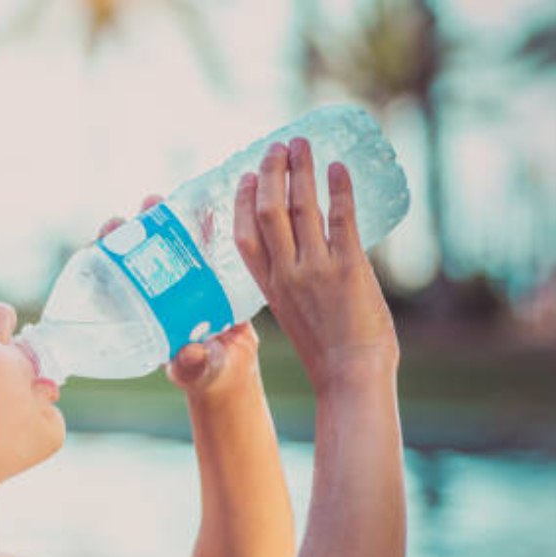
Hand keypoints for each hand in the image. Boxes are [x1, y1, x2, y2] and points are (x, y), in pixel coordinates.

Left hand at [97, 196, 261, 398]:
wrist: (235, 367)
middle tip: (137, 211)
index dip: (107, 254)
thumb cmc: (207, 373)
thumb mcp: (197, 370)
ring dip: (162, 218)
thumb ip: (192, 365)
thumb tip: (188, 354)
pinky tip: (203, 204)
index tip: (106, 235)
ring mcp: (182, 278)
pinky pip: (202, 243)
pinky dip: (201, 224)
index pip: (116, 277)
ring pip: (167, 242)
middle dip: (133, 228)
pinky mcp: (208, 271)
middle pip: (138, 252)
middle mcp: (157, 291)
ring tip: (157, 200)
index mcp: (142, 311)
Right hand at [233, 138, 398, 389]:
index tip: (245, 176)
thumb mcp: (294, 316)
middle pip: (268, 211)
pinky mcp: (349, 268)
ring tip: (302, 144)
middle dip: (271, 172)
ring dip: (301, 170)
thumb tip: (304, 258)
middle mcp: (287, 273)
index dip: (242, 201)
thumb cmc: (327, 353)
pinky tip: (338, 167)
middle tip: (277, 146)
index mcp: (269, 287)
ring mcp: (315, 269)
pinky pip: (341, 219)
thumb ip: (292, 286)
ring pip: (301, 207)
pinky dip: (339, 189)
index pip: (244, 235)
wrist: (351, 375)